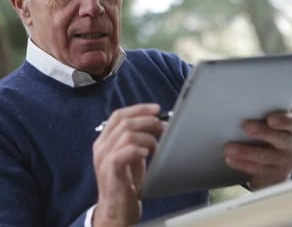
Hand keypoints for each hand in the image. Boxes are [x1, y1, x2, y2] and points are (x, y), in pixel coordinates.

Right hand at [92, 103, 162, 226]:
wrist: (116, 211)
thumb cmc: (126, 182)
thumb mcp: (132, 155)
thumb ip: (137, 138)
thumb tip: (156, 123)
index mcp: (105, 140)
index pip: (119, 115)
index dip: (139, 109)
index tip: (156, 109)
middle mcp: (101, 146)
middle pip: (125, 121)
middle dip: (148, 121)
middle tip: (162, 127)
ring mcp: (104, 158)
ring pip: (127, 134)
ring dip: (147, 137)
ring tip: (155, 148)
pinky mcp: (110, 171)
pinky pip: (123, 152)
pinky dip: (138, 150)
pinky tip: (147, 154)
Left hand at [224, 112, 291, 189]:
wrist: (273, 162)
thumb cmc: (266, 134)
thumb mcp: (266, 125)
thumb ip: (259, 117)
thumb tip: (236, 111)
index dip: (284, 121)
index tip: (271, 119)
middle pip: (282, 139)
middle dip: (264, 133)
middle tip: (247, 127)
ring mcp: (286, 164)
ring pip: (268, 158)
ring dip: (247, 152)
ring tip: (229, 149)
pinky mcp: (275, 177)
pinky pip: (260, 171)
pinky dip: (243, 165)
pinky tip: (231, 160)